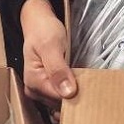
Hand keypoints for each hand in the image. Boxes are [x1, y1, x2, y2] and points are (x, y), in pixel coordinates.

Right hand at [20, 0, 77, 122]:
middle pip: (59, 103)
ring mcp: (40, 89)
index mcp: (34, 82)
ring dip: (73, 94)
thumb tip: (68, 93)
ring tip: (84, 81)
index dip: (75, 95)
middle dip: (75, 96)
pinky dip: (70, 91)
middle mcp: (34, 90)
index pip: (58, 100)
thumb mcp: (51, 45)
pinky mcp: (46, 85)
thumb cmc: (43, 30)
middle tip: (90, 83)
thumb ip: (58, 69)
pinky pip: (60, 94)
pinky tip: (77, 83)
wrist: (38, 21)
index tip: (89, 87)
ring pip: (61, 100)